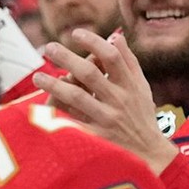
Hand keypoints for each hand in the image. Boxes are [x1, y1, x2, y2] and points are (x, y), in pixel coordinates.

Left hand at [40, 29, 171, 170]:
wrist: (150, 154)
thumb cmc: (142, 116)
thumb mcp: (142, 88)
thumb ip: (129, 62)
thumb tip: (115, 36)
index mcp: (130, 85)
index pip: (112, 57)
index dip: (93, 41)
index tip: (76, 33)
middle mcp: (119, 100)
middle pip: (90, 73)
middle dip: (67, 58)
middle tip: (49, 48)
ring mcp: (107, 119)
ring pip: (77, 97)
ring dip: (55, 85)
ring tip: (38, 77)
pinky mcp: (98, 137)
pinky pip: (73, 123)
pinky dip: (57, 116)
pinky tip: (42, 108)